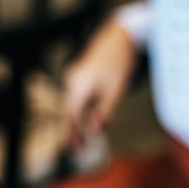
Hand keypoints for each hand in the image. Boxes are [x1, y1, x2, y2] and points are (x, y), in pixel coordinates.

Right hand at [63, 17, 136, 149]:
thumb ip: (105, 112)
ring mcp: (74, 77)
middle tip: (77, 151)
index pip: (71, 116)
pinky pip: (75, 98)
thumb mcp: (116, 90)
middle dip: (72, 132)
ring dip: (76, 124)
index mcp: (79, 85)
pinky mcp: (79, 76)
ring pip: (70, 106)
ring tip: (82, 141)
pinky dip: (80, 112)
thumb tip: (98, 131)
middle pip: (67, 113)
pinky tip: (86, 123)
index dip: (73, 135)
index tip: (77, 150)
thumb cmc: (119, 61)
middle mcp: (72, 81)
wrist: (120, 36)